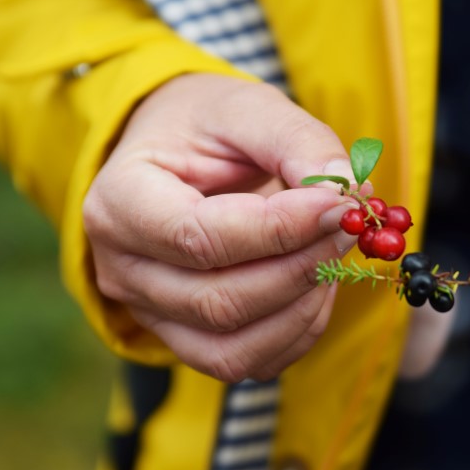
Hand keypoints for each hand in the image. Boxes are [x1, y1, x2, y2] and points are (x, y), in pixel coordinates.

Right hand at [82, 74, 357, 381]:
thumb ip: (298, 142)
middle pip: (220, 301)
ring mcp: (148, 312)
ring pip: (233, 348)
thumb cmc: (204, 124)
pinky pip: (246, 362)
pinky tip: (317, 284)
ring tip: (334, 253)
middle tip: (349, 226)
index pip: (201, 237)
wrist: (175, 153)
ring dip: (304, 307)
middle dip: (301, 268)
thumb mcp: (246, 107)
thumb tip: (350, 191)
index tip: (339, 205)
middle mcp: (122, 268)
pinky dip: (297, 332)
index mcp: (120, 201)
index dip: (280, 229)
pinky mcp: (183, 337)